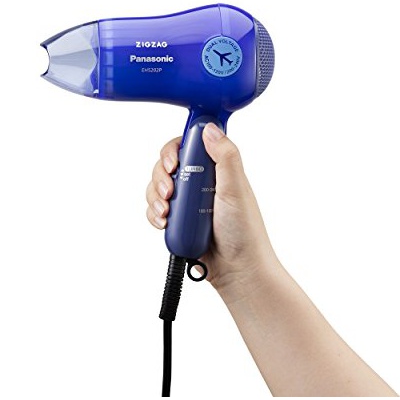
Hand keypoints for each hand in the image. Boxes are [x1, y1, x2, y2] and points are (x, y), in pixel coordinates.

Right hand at [145, 123, 277, 296]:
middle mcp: (201, 181)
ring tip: (166, 212)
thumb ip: (225, 157)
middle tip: (169, 192)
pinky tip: (163, 223)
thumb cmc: (245, 232)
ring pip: (158, 187)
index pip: (188, 145)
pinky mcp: (179, 220)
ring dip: (155, 197)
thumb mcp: (236, 189)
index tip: (173, 163)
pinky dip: (154, 214)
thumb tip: (209, 128)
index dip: (174, 150)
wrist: (238, 271)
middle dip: (161, 176)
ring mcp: (188, 201)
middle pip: (167, 165)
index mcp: (216, 169)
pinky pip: (155, 210)